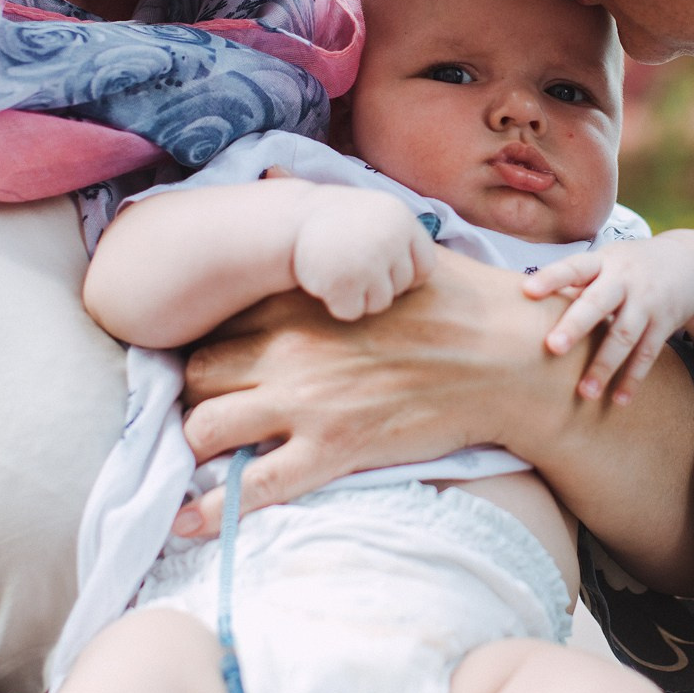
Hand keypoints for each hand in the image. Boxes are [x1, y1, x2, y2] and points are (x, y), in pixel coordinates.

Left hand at [171, 250, 582, 536]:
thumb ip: (320, 222)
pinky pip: (250, 489)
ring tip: (207, 459)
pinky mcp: (331, 449)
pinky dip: (211, 510)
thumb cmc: (452, 300)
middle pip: (196, 376)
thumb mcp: (383, 245)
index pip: (217, 325)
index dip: (208, 348)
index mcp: (297, 302)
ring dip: (198, 446)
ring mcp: (305, 403)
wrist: (502, 353)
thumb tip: (272, 169)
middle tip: (211, 411)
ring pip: (203, 430)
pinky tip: (191, 523)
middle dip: (194, 396)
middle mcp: (287, 351)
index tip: (217, 364)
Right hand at [292, 187, 437, 321]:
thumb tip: (424, 279)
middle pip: (401, 287)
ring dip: (359, 297)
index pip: (425, 266)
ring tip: (338, 271)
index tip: (384, 273)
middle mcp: (389, 239)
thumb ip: (400, 238)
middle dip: (378, 284)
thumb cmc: (334, 222)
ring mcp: (368, 261)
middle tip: (351, 265)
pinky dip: (338, 305)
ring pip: (380, 304)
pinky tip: (325, 282)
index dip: (406, 275)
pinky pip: (353, 312)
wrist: (287, 220)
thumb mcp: (374, 215)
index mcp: (401, 219)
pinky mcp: (345, 283)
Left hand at [523, 238, 693, 404]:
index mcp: (601, 262)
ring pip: (624, 335)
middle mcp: (624, 280)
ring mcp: (647, 302)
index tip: (527, 291)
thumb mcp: (602, 261)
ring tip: (584, 392)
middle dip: (576, 325)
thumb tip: (516, 302)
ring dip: (604, 365)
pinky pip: (648, 354)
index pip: (573, 267)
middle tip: (552, 347)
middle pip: (598, 302)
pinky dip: (633, 378)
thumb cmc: (626, 267)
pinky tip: (618, 400)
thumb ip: (570, 281)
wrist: (688, 264)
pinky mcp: (664, 323)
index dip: (551, 278)